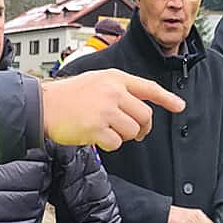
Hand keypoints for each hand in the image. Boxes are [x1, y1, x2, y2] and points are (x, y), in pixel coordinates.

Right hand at [42, 70, 185, 150]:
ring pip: (132, 131)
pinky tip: (97, 137)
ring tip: (108, 131)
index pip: (148, 87)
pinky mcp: (96, 128)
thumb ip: (118, 90)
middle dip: (142, 128)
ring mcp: (105, 110)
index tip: (179, 106)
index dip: (167, 98)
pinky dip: (110, 144)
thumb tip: (139, 107)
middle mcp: (113, 92)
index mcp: (114, 78)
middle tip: (136, 133)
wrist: (43, 105)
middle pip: (144, 115)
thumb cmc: (67, 95)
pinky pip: (117, 143)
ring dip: (124, 136)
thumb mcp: (96, 81)